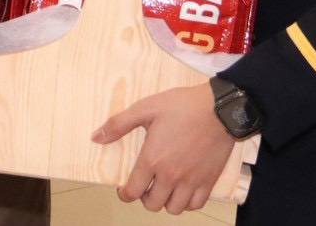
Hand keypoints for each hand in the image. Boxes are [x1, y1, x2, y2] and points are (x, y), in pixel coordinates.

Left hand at [92, 83, 234, 214]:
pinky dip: (187, 202)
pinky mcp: (208, 181)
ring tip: (164, 188)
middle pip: (152, 204)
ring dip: (165, 202)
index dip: (124, 194)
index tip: (123, 188)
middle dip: (144, 198)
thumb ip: (118, 124)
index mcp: (152, 160)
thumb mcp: (145, 108)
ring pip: (174, 209)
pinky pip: (195, 205)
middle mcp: (171, 176)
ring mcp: (191, 181)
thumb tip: (96, 138)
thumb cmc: (181, 106)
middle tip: (145, 185)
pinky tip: (183, 189)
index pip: (132, 191)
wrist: (219, 108)